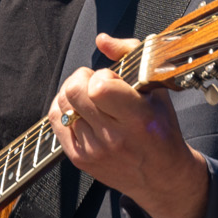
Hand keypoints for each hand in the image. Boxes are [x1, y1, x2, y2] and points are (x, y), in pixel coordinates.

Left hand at [51, 33, 210, 217]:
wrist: (160, 177)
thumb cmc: (161, 131)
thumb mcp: (157, 92)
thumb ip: (131, 56)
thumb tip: (101, 40)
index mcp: (138, 119)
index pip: (100, 87)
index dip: (102, 76)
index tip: (113, 80)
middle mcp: (113, 137)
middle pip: (74, 92)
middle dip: (83, 78)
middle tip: (97, 84)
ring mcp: (93, 150)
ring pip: (63, 105)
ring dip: (74, 93)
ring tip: (91, 98)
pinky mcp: (79, 159)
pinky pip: (56, 121)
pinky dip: (64, 108)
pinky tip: (80, 109)